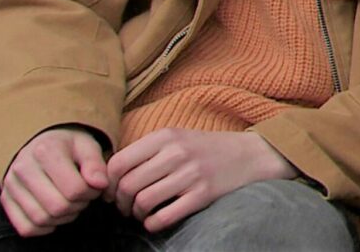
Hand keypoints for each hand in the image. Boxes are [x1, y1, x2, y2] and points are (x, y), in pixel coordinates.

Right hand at [1, 126, 109, 236]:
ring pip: (41, 219)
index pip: (75, 189)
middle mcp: (23, 168)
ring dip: (63, 218)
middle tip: (83, 196)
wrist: (39, 142)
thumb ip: (95, 164)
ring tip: (70, 203)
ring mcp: (11, 185)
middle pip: (58, 207)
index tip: (94, 186)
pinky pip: (26, 227)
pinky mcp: (6, 199)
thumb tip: (100, 184)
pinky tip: (54, 213)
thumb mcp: (87, 146)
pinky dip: (44, 227)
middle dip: (78, 206)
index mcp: (46, 151)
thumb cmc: (67, 146)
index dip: (92, 193)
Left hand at [106, 129, 297, 231]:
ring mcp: (191, 174)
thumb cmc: (207, 149)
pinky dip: (152, 224)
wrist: (251, 155)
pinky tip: (155, 221)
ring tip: (141, 214)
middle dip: (120, 202)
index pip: (119, 163)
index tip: (112, 192)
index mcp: (166, 136)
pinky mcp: (203, 195)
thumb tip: (111, 176)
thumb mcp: (178, 137)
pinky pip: (164, 217)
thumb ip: (147, 150)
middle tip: (125, 207)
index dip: (108, 183)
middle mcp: (176, 152)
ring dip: (135, 214)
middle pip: (128, 185)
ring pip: (143, 202)